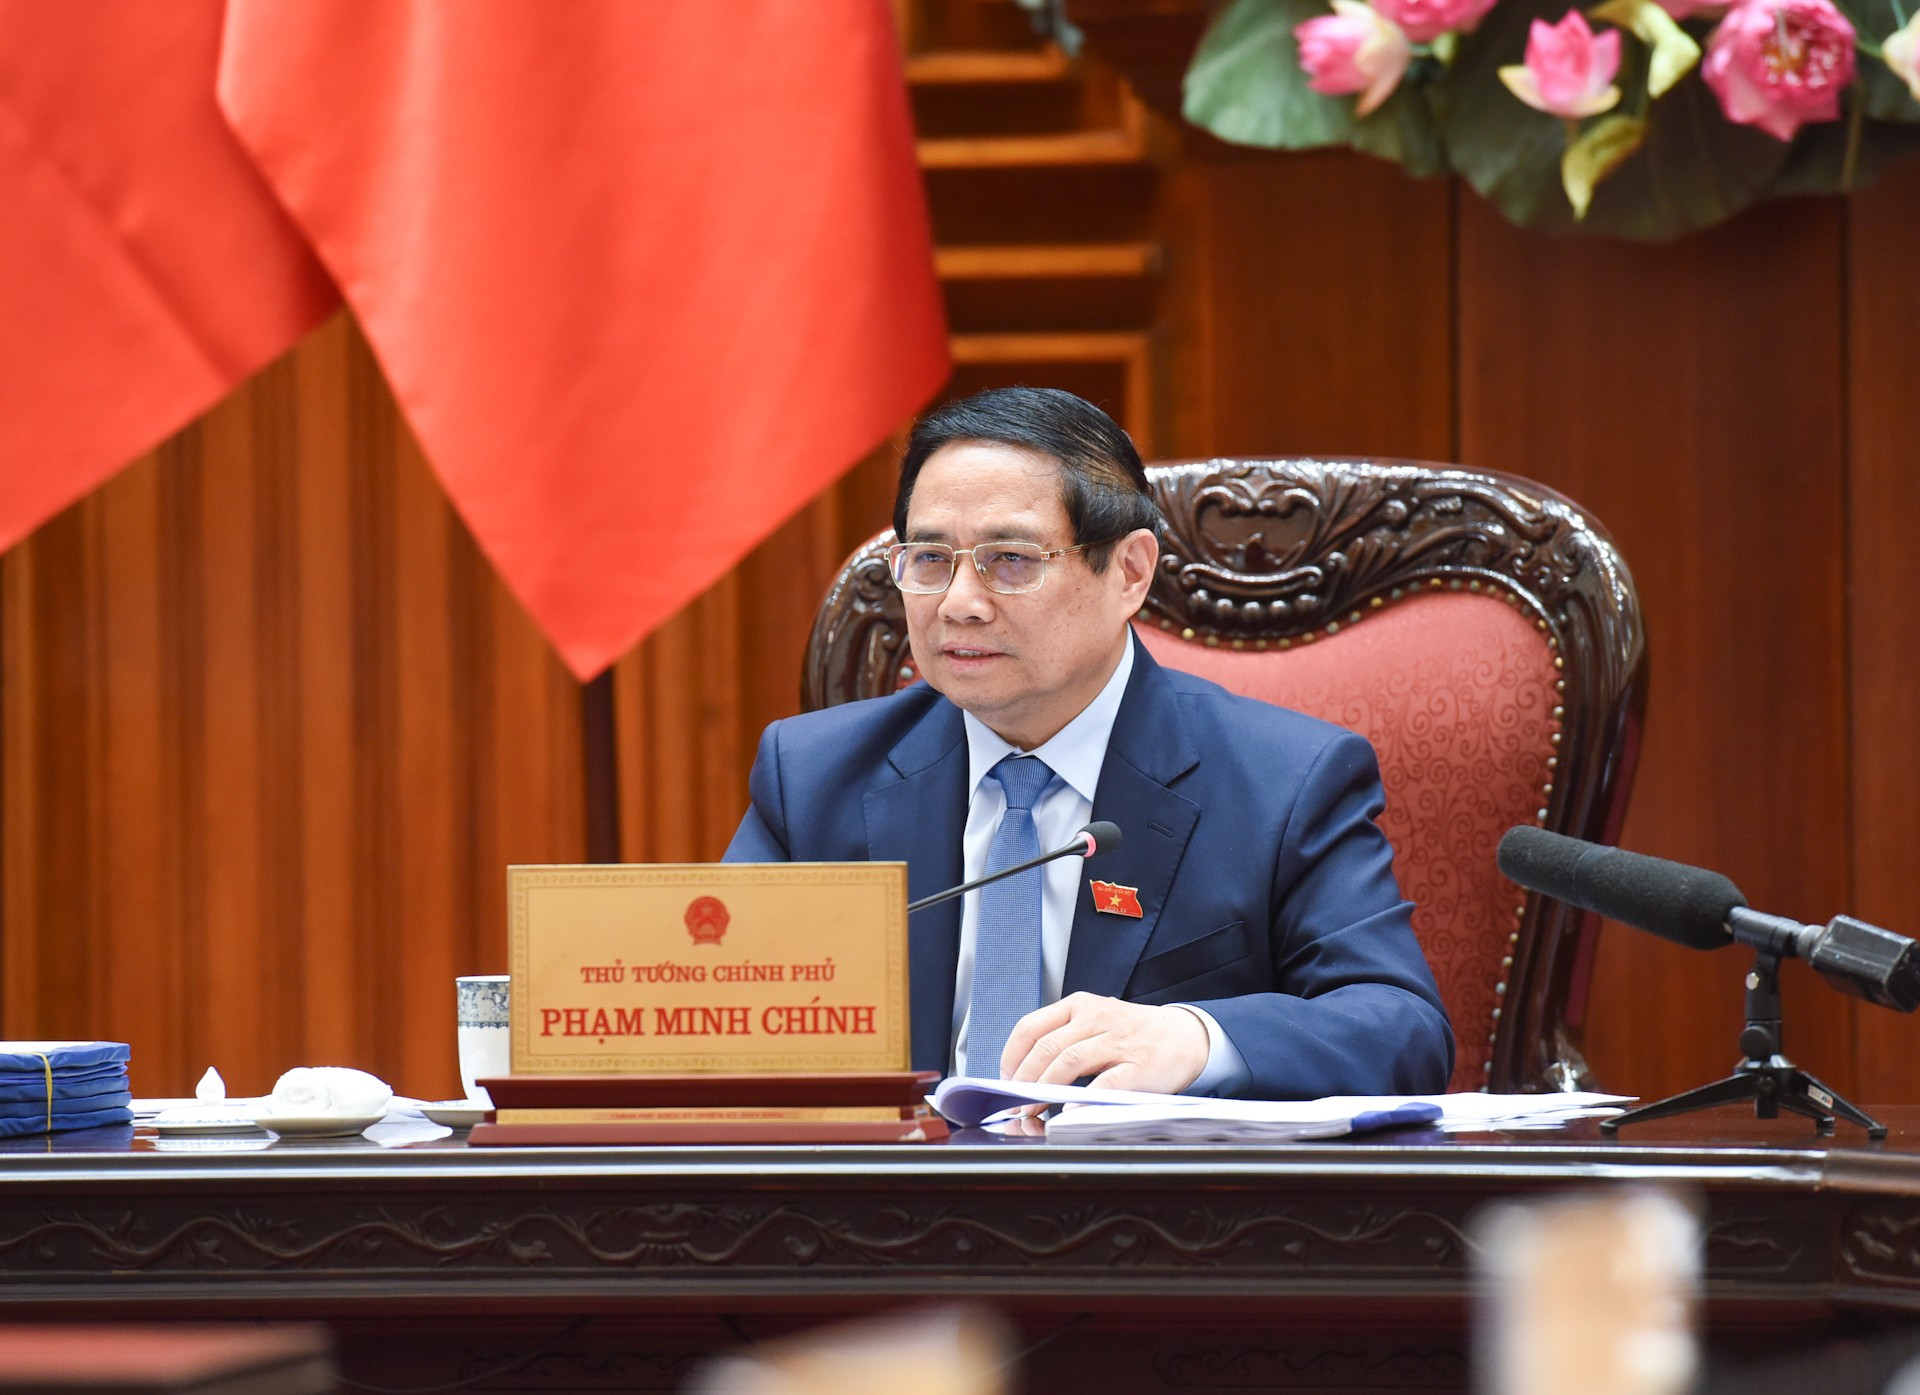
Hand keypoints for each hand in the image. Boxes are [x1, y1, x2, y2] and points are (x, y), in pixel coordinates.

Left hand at [1000, 992, 1208, 1094]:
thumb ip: (1064, 1038)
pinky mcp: (1139, 1066)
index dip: (1011, 1056)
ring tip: (1033, 1109)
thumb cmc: (1133, 1034)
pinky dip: (1085, 1098)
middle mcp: (1097, 1018)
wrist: (1185, 1036)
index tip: (1005, 1078)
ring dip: (1044, 1088)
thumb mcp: (1095, 1022)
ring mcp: (1118, 1041)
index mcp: (1080, 1006)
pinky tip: (1071, 1110)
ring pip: (1069, 1061)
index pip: (1031, 1027)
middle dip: (1024, 1079)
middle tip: (1015, 1101)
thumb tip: (1024, 1072)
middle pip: (1046, 1047)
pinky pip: (1107, 1083)